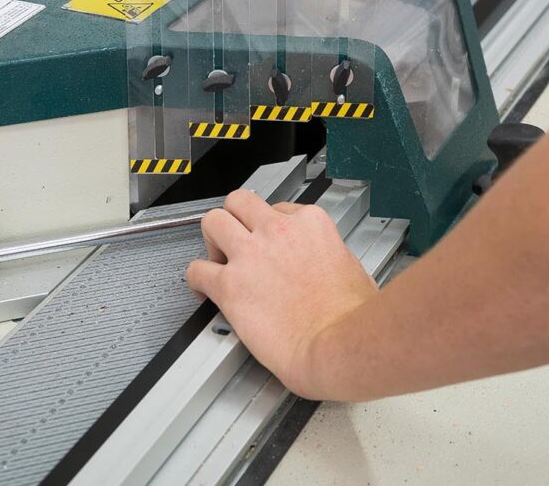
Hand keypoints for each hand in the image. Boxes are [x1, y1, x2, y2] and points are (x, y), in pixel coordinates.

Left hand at [186, 189, 376, 397]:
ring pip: (213, 221)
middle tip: (236, 240)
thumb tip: (322, 262)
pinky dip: (196, 279)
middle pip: (239, 202)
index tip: (268, 242)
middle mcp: (278, 232)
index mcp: (310, 224)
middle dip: (235, 219)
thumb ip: (328, 255)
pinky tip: (203, 289)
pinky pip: (197, 270)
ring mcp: (251, 256)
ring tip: (217, 258)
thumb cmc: (352, 317)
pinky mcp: (230, 286)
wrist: (339, 345)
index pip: (278, 208)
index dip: (270, 227)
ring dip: (212, 239)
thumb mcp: (352, 267)